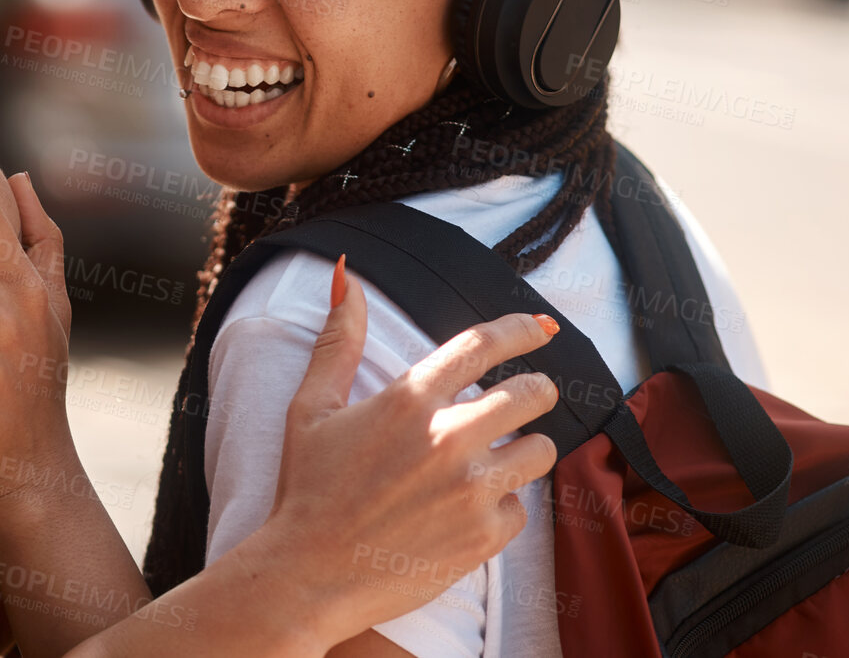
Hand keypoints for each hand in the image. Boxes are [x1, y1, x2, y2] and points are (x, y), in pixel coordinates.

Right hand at [240, 260, 561, 640]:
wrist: (308, 576)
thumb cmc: (307, 488)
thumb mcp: (312, 406)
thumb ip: (337, 338)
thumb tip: (345, 273)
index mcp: (409, 399)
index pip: (485, 344)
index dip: (522, 329)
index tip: (541, 328)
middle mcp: (447, 437)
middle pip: (532, 394)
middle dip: (536, 391)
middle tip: (523, 400)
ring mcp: (470, 489)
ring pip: (540, 451)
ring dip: (524, 450)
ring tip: (495, 459)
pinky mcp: (483, 537)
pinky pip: (522, 508)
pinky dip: (503, 507)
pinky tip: (468, 511)